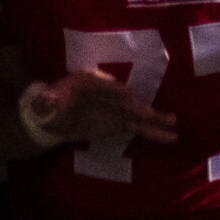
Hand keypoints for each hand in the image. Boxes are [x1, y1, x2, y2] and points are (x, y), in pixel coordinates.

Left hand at [22, 72, 178, 146]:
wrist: (52, 115)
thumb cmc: (49, 103)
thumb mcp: (45, 102)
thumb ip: (48, 103)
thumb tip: (48, 103)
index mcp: (89, 82)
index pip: (106, 87)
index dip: (117, 93)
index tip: (129, 99)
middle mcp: (107, 92)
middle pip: (127, 100)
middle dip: (141, 108)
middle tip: (156, 115)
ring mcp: (115, 107)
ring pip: (137, 114)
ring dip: (154, 120)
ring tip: (174, 125)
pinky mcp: (119, 122)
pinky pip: (137, 126)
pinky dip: (152, 131)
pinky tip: (169, 136)